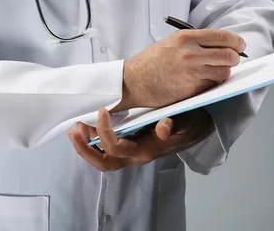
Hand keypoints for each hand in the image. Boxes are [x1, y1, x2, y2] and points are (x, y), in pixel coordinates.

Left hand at [68, 107, 214, 171]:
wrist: (198, 127)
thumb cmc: (190, 121)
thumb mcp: (185, 120)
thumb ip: (173, 124)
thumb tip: (162, 129)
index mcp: (147, 149)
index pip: (118, 148)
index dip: (105, 132)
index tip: (102, 111)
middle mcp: (136, 156)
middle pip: (105, 163)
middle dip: (85, 150)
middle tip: (75, 130)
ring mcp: (132, 153)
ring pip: (104, 160)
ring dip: (86, 147)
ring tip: (78, 128)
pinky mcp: (131, 147)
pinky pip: (108, 152)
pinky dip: (94, 142)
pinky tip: (89, 128)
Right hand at [116, 29, 245, 111]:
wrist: (134, 80)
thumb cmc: (152, 60)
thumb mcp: (173, 42)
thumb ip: (197, 41)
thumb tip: (223, 45)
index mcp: (186, 37)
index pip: (223, 37)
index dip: (236, 42)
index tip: (240, 46)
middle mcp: (191, 54)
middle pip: (229, 56)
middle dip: (234, 58)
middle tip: (231, 60)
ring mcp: (191, 73)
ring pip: (224, 72)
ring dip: (224, 72)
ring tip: (215, 71)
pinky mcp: (191, 90)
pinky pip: (212, 85)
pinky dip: (212, 83)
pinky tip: (203, 80)